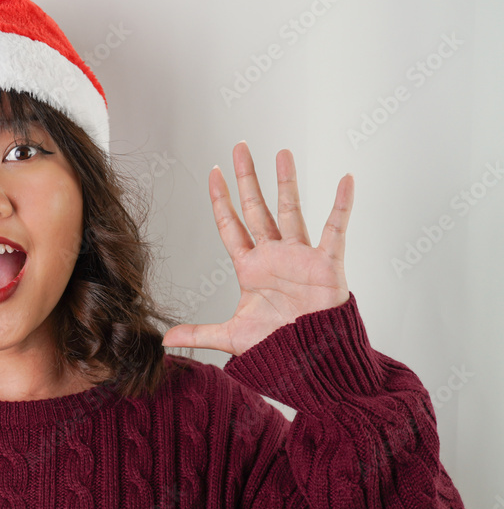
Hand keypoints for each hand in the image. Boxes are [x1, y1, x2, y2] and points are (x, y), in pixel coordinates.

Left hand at [162, 142, 352, 355]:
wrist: (312, 361)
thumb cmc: (277, 347)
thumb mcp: (231, 337)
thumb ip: (198, 333)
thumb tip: (163, 340)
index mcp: (250, 267)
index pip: (231, 225)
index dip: (220, 199)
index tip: (213, 173)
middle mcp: (274, 255)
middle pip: (256, 207)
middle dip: (247, 178)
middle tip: (240, 147)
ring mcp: (300, 256)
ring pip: (290, 210)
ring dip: (286, 182)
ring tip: (281, 153)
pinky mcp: (326, 263)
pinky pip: (335, 229)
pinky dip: (342, 205)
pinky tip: (345, 180)